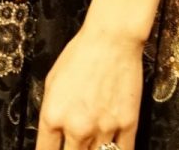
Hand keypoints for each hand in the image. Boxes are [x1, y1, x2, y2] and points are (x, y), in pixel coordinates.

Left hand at [35, 26, 143, 149]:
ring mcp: (104, 128)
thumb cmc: (81, 54)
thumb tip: (53, 134)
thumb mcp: (51, 83)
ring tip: (93, 144)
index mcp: (53, 116)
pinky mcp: (127, 124)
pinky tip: (112, 147)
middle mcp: (77, 127)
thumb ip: (51, 114)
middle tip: (75, 145)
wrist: (112, 39)